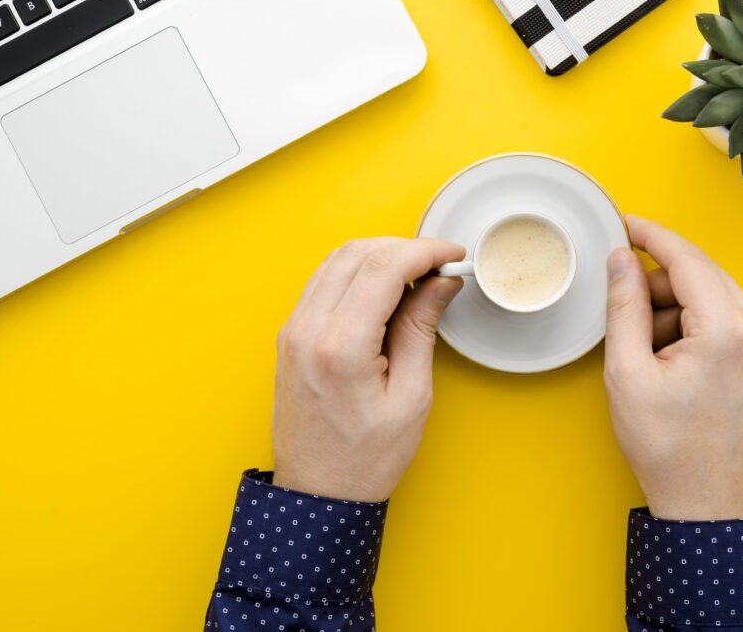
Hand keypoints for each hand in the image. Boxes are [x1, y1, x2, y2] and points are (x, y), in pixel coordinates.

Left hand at [271, 237, 464, 501]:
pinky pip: (323, 282)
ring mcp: (293, 332)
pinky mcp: (290, 337)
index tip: (452, 255)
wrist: (316, 494)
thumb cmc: (363, 460)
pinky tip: (386, 291)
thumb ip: (421, 329)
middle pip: (357, 254)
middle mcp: (307, 331)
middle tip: (440, 265)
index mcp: (339, 347)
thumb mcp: (410, 397)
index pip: (383, 267)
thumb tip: (440, 284)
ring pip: (336, 261)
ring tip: (417, 277)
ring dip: (379, 257)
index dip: (424, 251)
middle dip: (404, 248)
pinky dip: (357, 273)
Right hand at [603, 216, 742, 520]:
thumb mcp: (627, 371)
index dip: (651, 236)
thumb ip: (624, 306)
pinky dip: (690, 323)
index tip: (624, 224)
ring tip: (644, 349)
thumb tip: (622, 261)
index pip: (688, 259)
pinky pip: (723, 316)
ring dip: (673, 305)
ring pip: (711, 293)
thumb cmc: (666, 444)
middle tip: (621, 301)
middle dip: (657, 280)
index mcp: (727, 331)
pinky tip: (665, 354)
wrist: (702, 496)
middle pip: (701, 273)